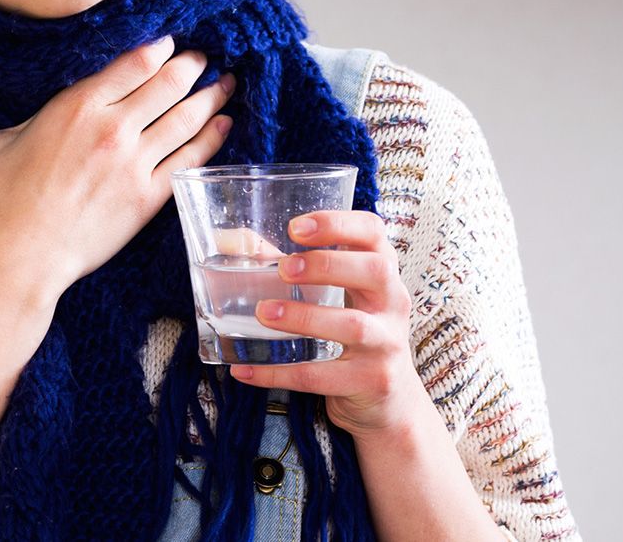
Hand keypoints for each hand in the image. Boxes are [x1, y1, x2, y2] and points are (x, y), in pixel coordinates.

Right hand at [0, 36, 235, 291]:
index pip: (133, 65)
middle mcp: (112, 128)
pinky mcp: (148, 197)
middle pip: (167, 84)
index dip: (159, 50)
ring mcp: (134, 162)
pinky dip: (211, 139)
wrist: (23, 256)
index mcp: (76, 107)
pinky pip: (189, 159)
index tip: (171, 43)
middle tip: (204, 60)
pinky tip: (225, 124)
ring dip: (210, 97)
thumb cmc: (0, 205)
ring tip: (226, 83)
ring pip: (185, 118)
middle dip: (191, 68)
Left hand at [228, 210, 428, 438]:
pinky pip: (322, 376)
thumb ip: (292, 266)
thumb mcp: (336, 293)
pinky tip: (245, 368)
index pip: (373, 232)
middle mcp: (391, 302)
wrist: (389, 399)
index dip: (338, 223)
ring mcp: (386, 343)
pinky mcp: (371, 381)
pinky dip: (279, 372)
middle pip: (374, 271)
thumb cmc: (352, 329)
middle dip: (326, 265)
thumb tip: (231, 240)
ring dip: (305, 317)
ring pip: (353, 326)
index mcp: (381, 271)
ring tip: (263, 313)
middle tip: (284, 268)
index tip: (296, 228)